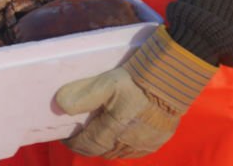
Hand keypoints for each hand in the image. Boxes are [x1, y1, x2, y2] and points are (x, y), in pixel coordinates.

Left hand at [55, 26, 215, 157]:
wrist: (171, 79)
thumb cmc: (135, 80)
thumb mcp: (105, 83)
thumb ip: (82, 95)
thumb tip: (61, 105)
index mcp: (115, 128)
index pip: (89, 145)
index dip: (75, 143)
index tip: (66, 137)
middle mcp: (130, 142)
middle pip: (103, 151)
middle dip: (89, 146)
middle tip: (80, 135)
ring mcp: (146, 144)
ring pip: (119, 153)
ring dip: (106, 147)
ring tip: (97, 135)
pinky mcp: (158, 141)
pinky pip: (136, 151)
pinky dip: (123, 147)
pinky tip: (119, 137)